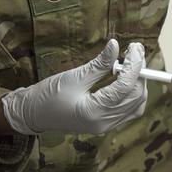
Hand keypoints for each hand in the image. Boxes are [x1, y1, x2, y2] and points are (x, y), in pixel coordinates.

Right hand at [0, 40, 146, 134]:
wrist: (33, 114)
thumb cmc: (48, 95)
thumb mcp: (74, 76)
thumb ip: (99, 64)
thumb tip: (115, 45)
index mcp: (95, 112)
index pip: (125, 87)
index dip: (134, 65)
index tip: (135, 47)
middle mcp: (105, 123)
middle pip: (135, 96)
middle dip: (139, 72)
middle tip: (134, 52)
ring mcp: (107, 126)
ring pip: (136, 104)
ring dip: (138, 83)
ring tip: (130, 63)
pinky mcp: (107, 123)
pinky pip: (129, 110)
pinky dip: (132, 93)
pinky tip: (126, 78)